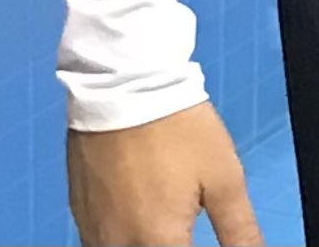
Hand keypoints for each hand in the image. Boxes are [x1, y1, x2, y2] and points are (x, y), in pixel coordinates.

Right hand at [68, 104, 263, 246]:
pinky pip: (101, 241)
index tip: (199, 236)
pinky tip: (142, 211)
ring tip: (167, 217)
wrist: (125, 86)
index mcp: (157, 242)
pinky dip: (124, 237)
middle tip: (185, 226)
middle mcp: (117, 246)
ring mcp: (92, 232)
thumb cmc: (180, 130)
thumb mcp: (225, 178)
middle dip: (173, 244)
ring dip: (147, 242)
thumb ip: (240, 230)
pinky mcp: (78, 214)